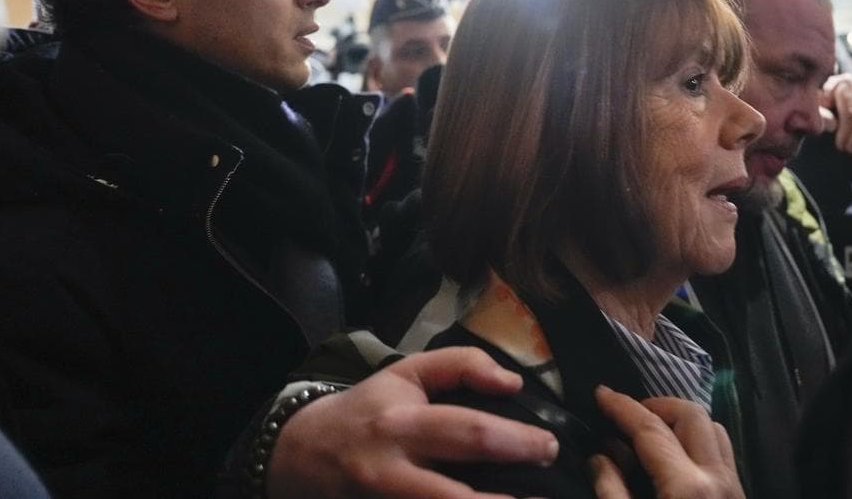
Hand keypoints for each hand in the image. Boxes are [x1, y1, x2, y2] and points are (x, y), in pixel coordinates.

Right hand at [267, 347, 558, 498]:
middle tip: (549, 495)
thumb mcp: (407, 372)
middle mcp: (391, 472)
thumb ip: (462, 365)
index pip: (468, 432)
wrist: (301, 453)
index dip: (517, 442)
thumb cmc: (368, 409)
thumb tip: (514, 383)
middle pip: (456, 496)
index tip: (550, 446)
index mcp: (402, 423)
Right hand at [591, 387, 743, 498]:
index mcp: (687, 487)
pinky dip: (697, 441)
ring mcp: (735, 487)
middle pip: (691, 415)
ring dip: (681, 421)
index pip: (651, 430)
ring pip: (713, 429)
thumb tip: (601, 457)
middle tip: (628, 418)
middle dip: (657, 406)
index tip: (601, 393)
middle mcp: (717, 478)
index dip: (622, 407)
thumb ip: (612, 490)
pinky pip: (722, 453)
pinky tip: (675, 458)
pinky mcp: (740, 496)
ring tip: (652, 435)